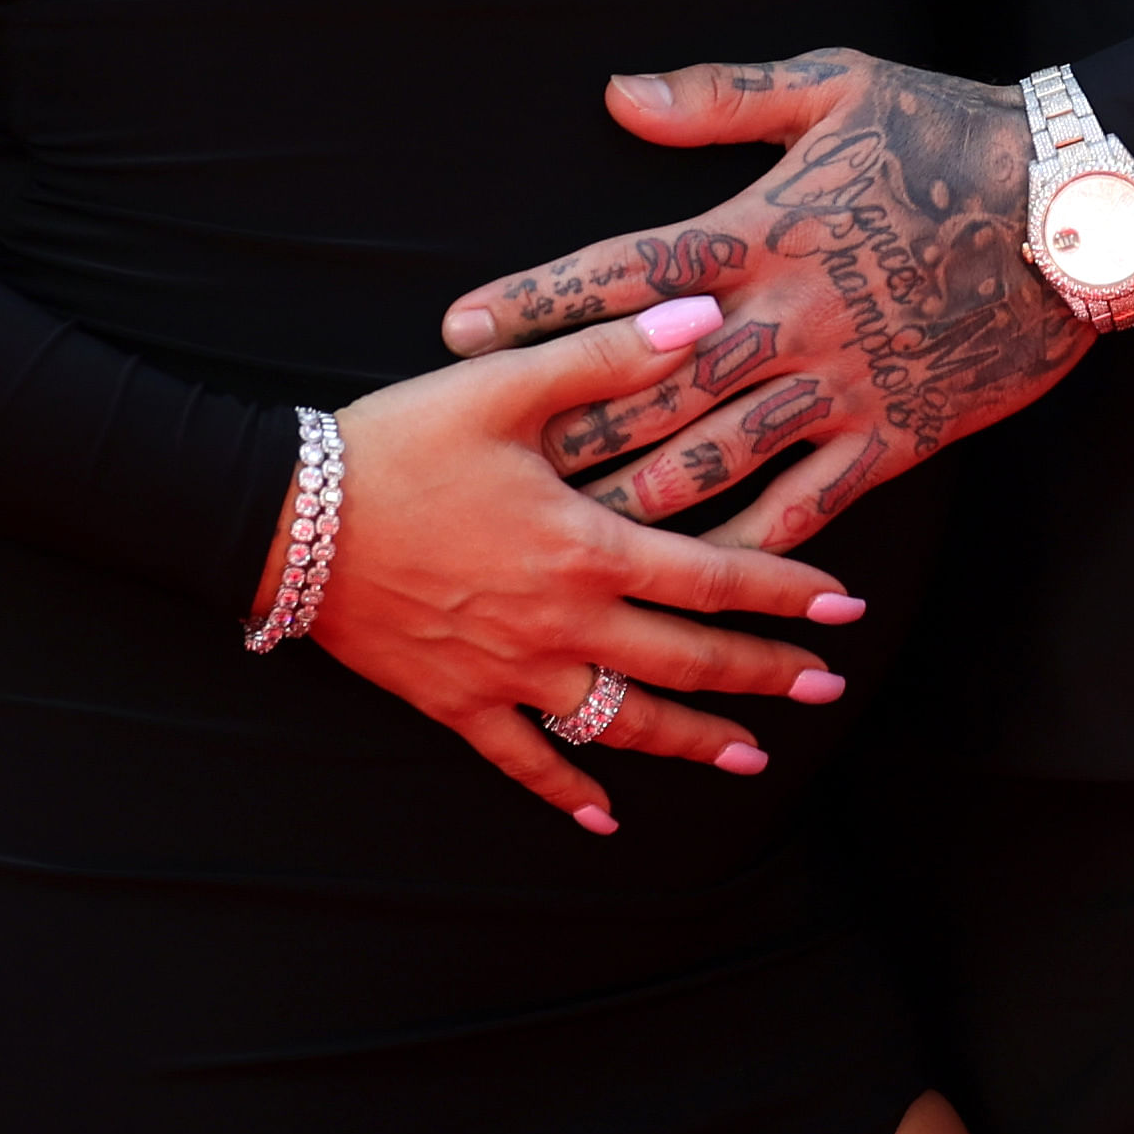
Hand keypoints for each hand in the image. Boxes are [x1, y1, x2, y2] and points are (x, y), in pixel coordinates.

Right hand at [306, 296, 870, 833]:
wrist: (289, 520)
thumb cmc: (399, 444)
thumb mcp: (505, 385)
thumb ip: (612, 354)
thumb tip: (706, 315)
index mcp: (584, 546)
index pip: (711, 578)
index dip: (784, 593)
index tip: (844, 609)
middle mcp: (561, 623)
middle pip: (685, 661)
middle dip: (763, 675)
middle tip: (827, 689)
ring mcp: (510, 674)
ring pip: (621, 722)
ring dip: (692, 741)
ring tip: (750, 757)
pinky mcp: (457, 702)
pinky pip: (523, 761)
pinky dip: (567, 791)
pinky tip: (604, 819)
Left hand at [437, 50, 1092, 552]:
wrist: (1078, 209)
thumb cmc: (952, 132)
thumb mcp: (838, 85)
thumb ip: (721, 99)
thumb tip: (619, 96)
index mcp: (761, 228)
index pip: (624, 269)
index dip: (536, 300)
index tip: (457, 329)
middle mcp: (786, 316)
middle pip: (648, 385)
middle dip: (563, 426)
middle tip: (485, 466)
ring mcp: (838, 383)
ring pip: (712, 459)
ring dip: (633, 498)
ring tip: (559, 536)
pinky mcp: (891, 434)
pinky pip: (806, 506)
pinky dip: (749, 547)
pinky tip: (696, 581)